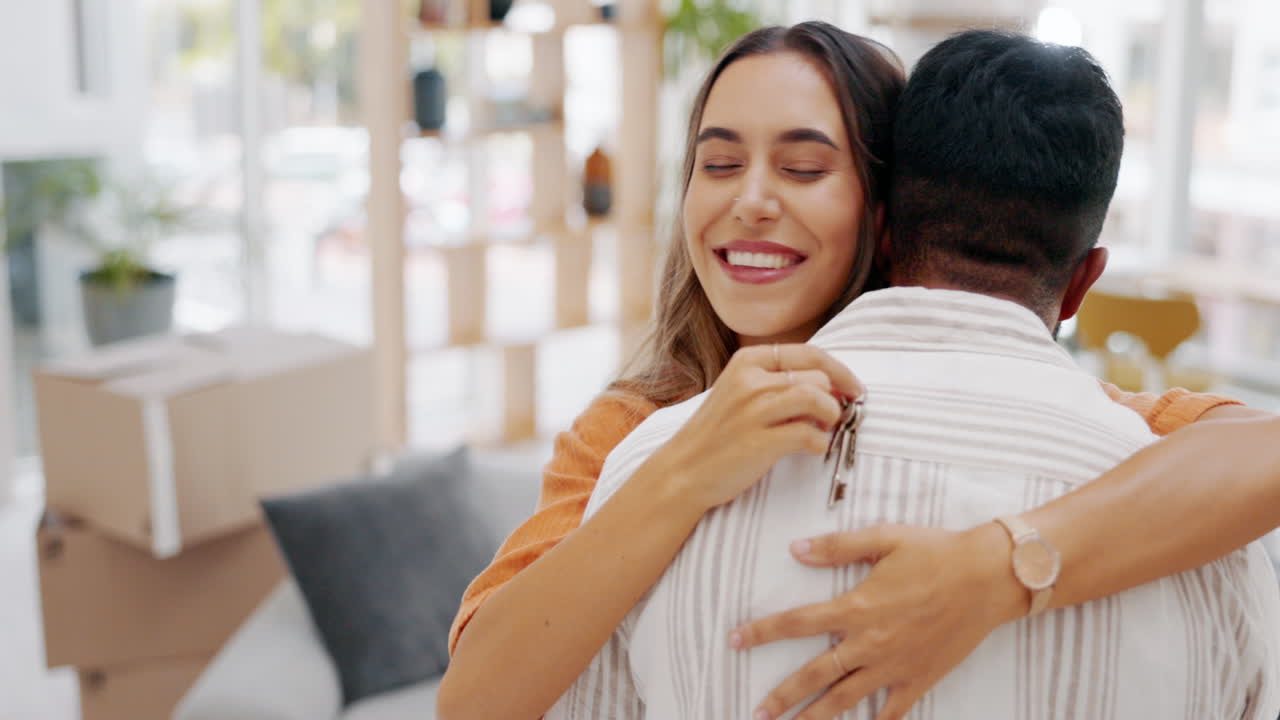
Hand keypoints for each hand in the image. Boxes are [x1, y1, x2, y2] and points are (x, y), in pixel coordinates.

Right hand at [646, 343, 862, 511]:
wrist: (683, 470)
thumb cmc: (717, 434)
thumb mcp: (739, 392)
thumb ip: (777, 382)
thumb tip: (832, 385)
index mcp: (747, 362)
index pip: (810, 353)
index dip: (841, 371)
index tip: (854, 389)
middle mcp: (750, 380)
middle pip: (818, 377)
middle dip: (833, 399)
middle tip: (831, 419)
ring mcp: (754, 411)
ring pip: (818, 399)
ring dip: (831, 418)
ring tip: (823, 431)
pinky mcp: (760, 442)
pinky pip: (811, 435)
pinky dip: (821, 444)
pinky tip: (812, 449)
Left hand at [731, 523, 1025, 719]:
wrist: (989, 577)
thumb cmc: (936, 552)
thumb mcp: (883, 538)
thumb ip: (836, 547)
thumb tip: (794, 549)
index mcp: (857, 607)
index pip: (798, 623)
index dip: (762, 632)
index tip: (735, 640)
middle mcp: (871, 642)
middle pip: (815, 675)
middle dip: (782, 695)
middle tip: (757, 711)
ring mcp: (895, 665)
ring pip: (846, 700)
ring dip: (816, 717)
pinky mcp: (920, 678)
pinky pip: (892, 711)